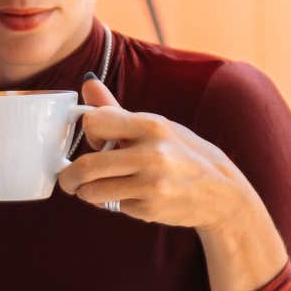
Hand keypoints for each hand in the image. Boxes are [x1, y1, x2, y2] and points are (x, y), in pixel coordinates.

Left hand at [55, 77, 256, 231]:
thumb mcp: (156, 126)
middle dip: (68, 177)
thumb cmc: (183, 154)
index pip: (95, 121)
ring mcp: (151, 183)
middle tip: (69, 181)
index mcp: (151, 125)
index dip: (89, 132)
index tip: (94, 141)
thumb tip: (87, 82)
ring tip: (96, 190)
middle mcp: (151, 153)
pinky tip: (131, 197)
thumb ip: (115, 109)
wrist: (222, 192)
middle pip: (85, 166)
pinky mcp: (150, 208)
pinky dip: (114, 204)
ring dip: (87, 193)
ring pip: (92, 192)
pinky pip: (113, 207)